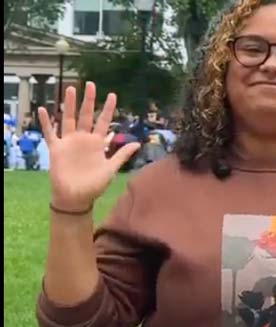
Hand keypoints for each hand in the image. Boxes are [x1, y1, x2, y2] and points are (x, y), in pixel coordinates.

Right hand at [40, 82, 139, 212]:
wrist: (76, 197)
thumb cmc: (94, 185)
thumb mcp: (111, 168)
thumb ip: (122, 155)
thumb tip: (137, 143)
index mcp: (97, 143)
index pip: (103, 121)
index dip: (108, 109)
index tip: (112, 95)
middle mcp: (83, 139)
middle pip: (86, 115)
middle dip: (88, 100)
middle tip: (91, 84)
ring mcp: (69, 142)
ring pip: (68, 119)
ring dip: (69, 104)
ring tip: (70, 88)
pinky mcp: (57, 148)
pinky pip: (50, 133)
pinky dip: (46, 122)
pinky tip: (43, 110)